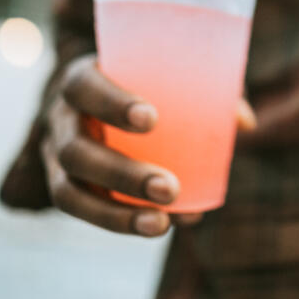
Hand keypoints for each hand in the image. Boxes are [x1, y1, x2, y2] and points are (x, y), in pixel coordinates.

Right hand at [39, 54, 256, 236]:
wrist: (90, 102)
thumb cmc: (140, 79)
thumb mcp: (162, 72)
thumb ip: (204, 87)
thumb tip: (244, 124)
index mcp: (80, 79)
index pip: (83, 86)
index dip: (111, 103)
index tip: (153, 119)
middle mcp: (59, 119)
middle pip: (75, 150)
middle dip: (122, 174)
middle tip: (171, 188)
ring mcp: (54, 157)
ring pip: (69, 192)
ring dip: (116, 214)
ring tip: (163, 224)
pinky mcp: (64, 187)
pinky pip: (82, 211)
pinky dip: (120, 222)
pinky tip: (163, 226)